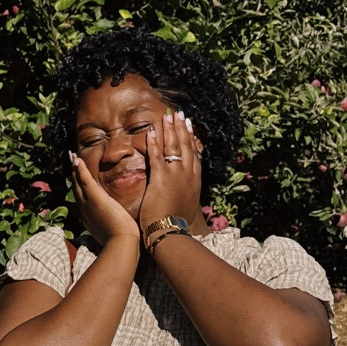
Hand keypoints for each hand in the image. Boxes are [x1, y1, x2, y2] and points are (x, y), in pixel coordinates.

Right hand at [69, 149, 141, 250]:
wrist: (121, 244)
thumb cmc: (122, 242)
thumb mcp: (113, 233)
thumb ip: (111, 226)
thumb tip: (116, 225)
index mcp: (89, 218)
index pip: (82, 200)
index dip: (79, 189)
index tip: (77, 181)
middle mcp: (85, 210)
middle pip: (77, 189)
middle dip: (73, 176)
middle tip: (71, 163)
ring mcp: (88, 204)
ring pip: (78, 183)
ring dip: (74, 169)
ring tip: (72, 156)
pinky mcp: (96, 198)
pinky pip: (85, 180)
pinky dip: (80, 169)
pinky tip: (77, 160)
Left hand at [141, 109, 204, 240]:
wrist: (172, 232)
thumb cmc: (179, 224)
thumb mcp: (189, 207)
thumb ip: (187, 196)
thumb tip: (186, 194)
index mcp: (194, 181)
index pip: (194, 154)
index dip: (191, 139)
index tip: (189, 126)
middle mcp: (187, 174)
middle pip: (186, 146)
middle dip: (182, 128)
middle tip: (179, 113)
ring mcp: (175, 174)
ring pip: (173, 146)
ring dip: (170, 129)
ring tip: (168, 115)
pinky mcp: (161, 177)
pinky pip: (157, 155)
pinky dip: (155, 141)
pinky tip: (152, 130)